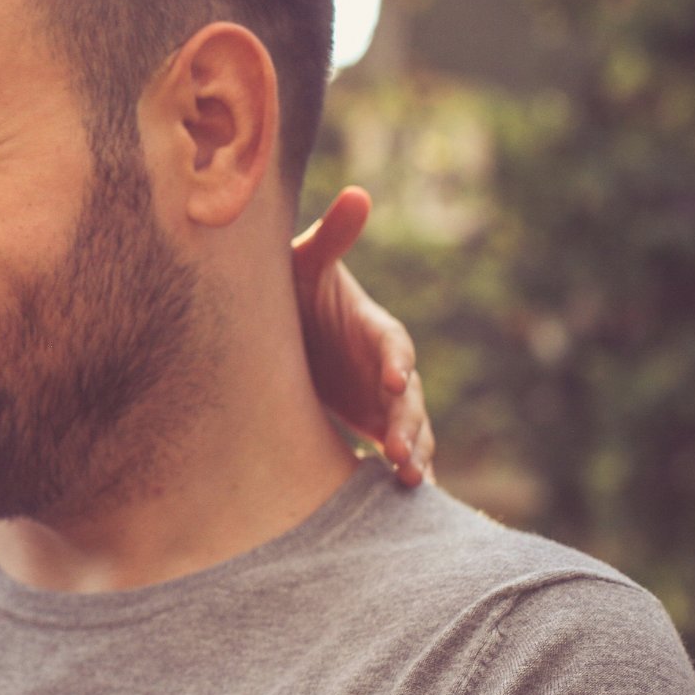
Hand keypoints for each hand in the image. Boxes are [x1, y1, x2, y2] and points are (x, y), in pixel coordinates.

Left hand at [291, 186, 434, 485]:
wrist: (281, 326)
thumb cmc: (294, 288)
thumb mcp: (307, 262)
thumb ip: (332, 237)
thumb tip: (358, 193)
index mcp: (372, 326)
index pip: (393, 343)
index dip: (396, 361)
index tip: (395, 381)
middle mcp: (384, 366)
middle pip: (408, 397)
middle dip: (408, 423)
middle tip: (401, 452)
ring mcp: (380, 398)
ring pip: (409, 429)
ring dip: (413, 454)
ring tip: (408, 482)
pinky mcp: (369, 422)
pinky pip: (393, 449)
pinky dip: (402, 470)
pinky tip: (403, 501)